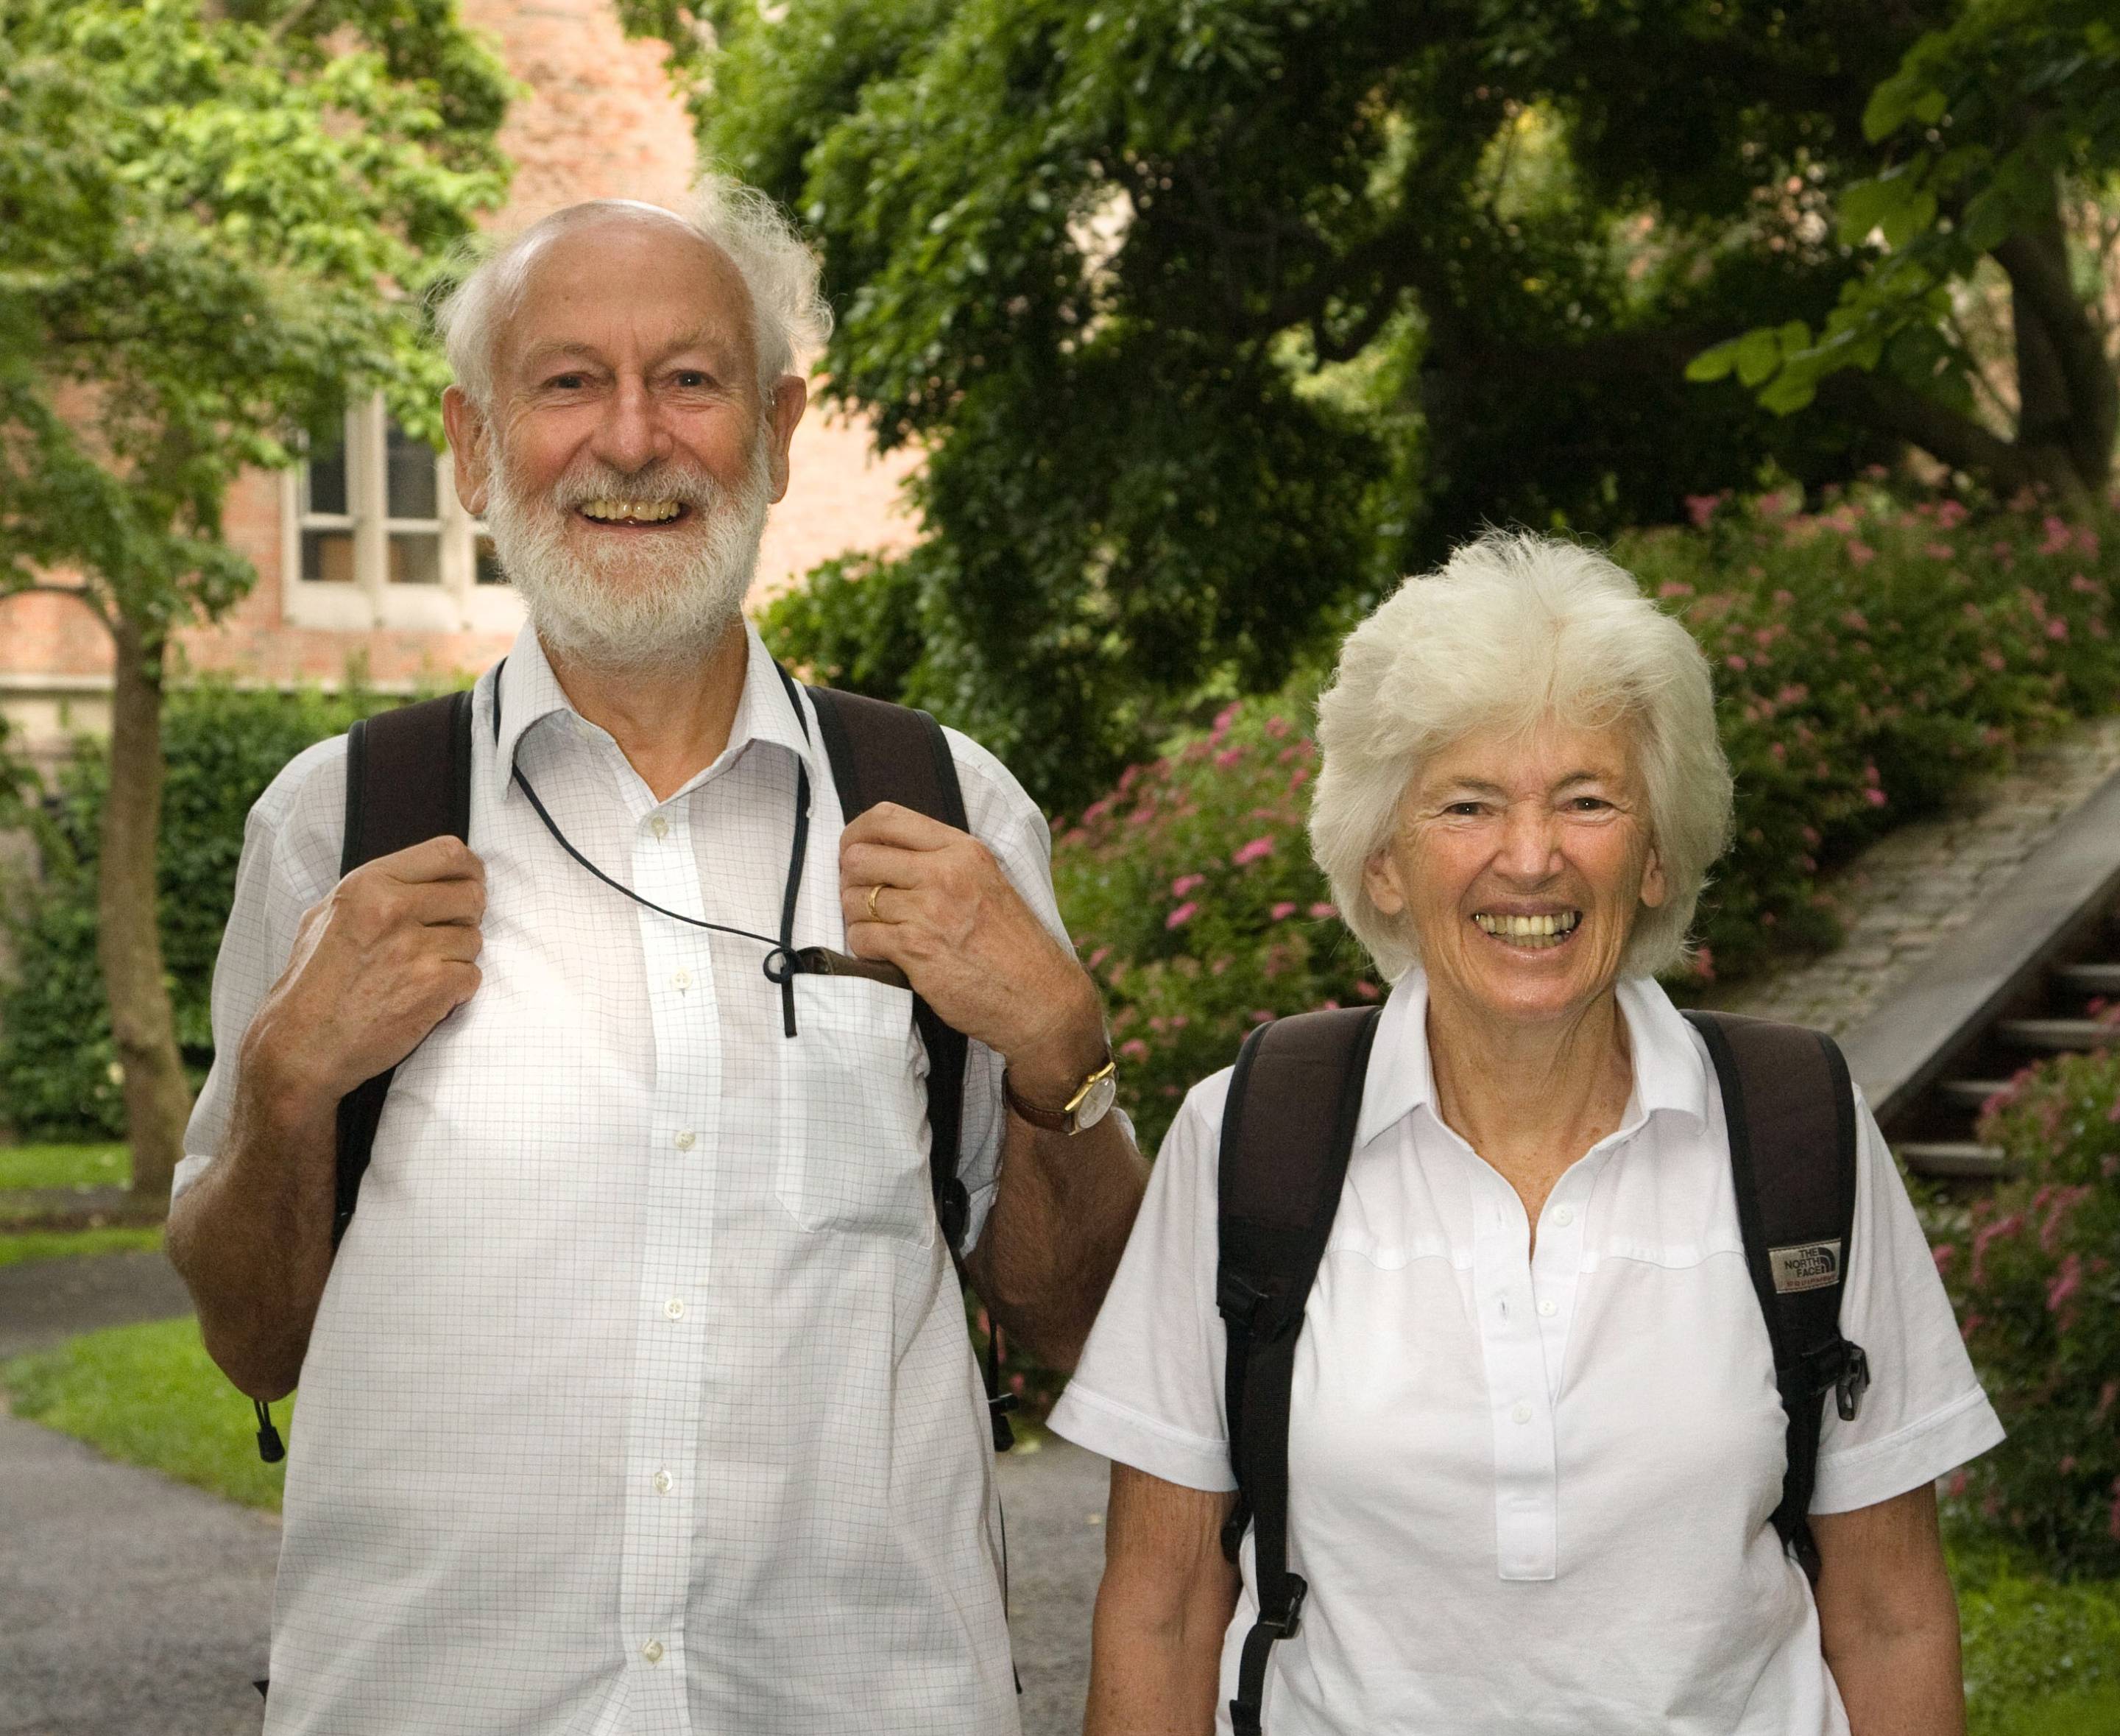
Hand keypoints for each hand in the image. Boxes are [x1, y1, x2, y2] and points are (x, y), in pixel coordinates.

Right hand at [242, 836, 486, 1109]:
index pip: (448, 853)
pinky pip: (472, 976)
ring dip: (456, 958)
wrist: (300, 1047)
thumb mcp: (324, 918)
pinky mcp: (434, 987)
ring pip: (474, 939)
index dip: (469, 870)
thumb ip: (373, 892)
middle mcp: (393, 909)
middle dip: (466, 917)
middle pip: (472, 895)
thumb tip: (419, 876)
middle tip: (443, 936)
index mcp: (368, 884)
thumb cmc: (310, 985)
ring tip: (418, 974)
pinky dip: (455, 990)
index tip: (470, 883)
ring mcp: (416, 948)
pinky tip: (423, 997)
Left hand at [840, 803, 1103, 1099]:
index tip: (852, 852)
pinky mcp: (917, 951)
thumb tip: (883, 852)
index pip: (886, 818)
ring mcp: (930, 912)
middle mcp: (945, 874)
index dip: (855, 834)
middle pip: (859, 858)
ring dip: (856, 917)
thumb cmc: (1013, 945)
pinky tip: (883, 953)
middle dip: (849, 880)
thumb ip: (944, 861)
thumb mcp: (987, 882)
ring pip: (854, 900)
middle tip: (861, 899)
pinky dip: (863, 947)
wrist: (1041, 998)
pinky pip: (861, 937)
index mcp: (962, 850)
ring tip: (878, 929)